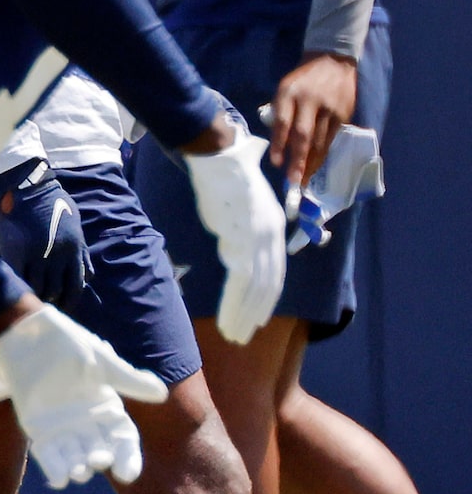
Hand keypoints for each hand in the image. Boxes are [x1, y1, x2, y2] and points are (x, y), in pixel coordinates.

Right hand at [0, 158, 90, 303]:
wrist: (26, 185)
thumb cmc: (52, 202)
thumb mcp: (76, 226)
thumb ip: (82, 252)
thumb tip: (89, 277)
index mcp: (73, 249)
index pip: (75, 286)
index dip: (69, 300)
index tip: (62, 306)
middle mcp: (57, 256)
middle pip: (55, 290)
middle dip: (50, 300)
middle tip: (43, 304)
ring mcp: (35, 255)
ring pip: (36, 287)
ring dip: (34, 294)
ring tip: (29, 297)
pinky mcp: (15, 252)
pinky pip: (17, 277)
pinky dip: (18, 285)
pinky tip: (15, 288)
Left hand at [0, 302, 166, 488]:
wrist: (27, 333)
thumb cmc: (68, 344)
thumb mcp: (100, 362)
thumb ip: (128, 380)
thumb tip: (161, 394)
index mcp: (107, 407)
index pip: (122, 439)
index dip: (128, 457)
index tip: (128, 474)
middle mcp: (87, 421)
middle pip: (100, 450)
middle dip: (101, 460)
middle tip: (99, 461)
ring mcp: (62, 425)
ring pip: (75, 455)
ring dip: (78, 467)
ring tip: (79, 473)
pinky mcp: (37, 427)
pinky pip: (48, 453)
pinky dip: (54, 467)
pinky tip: (59, 480)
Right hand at [182, 110, 289, 344]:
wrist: (219, 157)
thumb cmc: (226, 179)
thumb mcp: (243, 208)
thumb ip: (244, 234)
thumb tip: (235, 256)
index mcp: (274, 229)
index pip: (275, 274)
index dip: (265, 302)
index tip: (254, 321)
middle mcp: (271, 236)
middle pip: (268, 286)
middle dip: (255, 315)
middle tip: (242, 337)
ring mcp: (257, 238)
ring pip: (256, 288)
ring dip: (243, 315)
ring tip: (233, 335)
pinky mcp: (241, 237)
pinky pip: (240, 279)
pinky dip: (234, 303)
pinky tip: (227, 318)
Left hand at [267, 52, 356, 191]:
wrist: (333, 60)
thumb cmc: (303, 79)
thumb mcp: (284, 88)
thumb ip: (281, 112)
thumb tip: (280, 143)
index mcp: (289, 93)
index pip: (283, 122)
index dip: (279, 144)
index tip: (276, 163)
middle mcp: (310, 101)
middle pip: (303, 135)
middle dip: (298, 160)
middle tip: (293, 180)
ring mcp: (329, 108)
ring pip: (320, 141)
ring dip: (312, 163)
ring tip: (304, 180)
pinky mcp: (343, 114)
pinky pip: (331, 138)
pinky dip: (323, 154)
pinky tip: (317, 165)